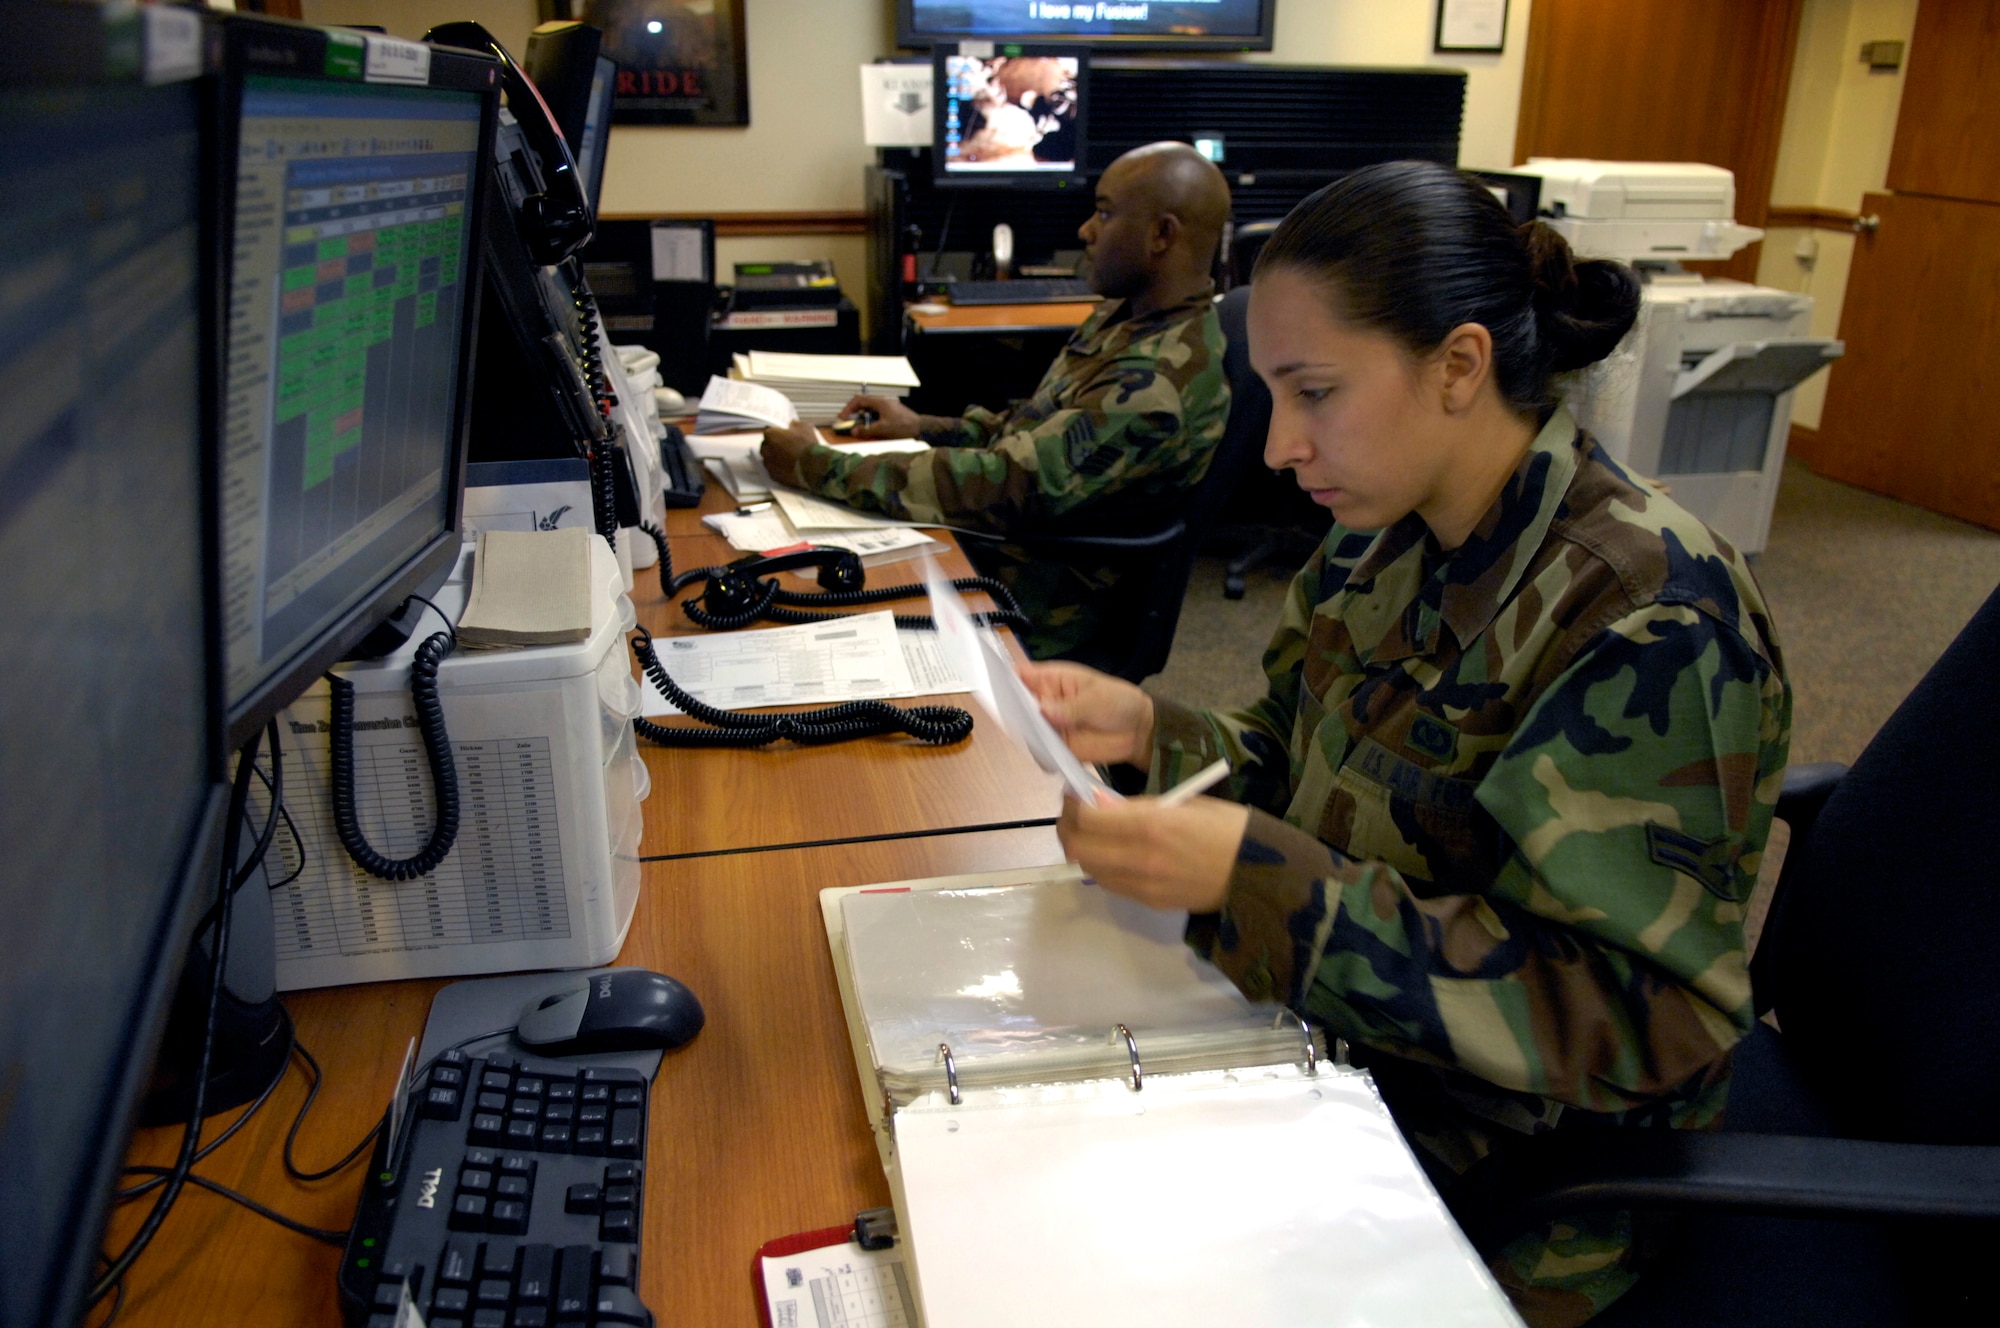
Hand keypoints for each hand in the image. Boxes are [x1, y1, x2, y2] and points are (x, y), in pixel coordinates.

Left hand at [759, 421, 821, 486]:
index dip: (777, 434)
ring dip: (775, 458)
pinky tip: (788, 468)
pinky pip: (773, 471)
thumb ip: (796, 424)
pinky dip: (778, 469)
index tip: (783, 436)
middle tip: (785, 448)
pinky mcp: (773, 476)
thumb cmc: (807, 445)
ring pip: (768, 459)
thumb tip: (792, 424)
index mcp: (771, 435)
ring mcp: (769, 463)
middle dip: (773, 446)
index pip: (768, 432)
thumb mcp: (805, 427)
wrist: (813, 467)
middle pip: (766, 446)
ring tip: (787, 459)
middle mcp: (766, 449)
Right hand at [839, 394, 919, 438]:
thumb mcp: (883, 429)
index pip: (859, 400)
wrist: (921, 429)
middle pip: (863, 404)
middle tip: (848, 422)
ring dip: (862, 418)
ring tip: (859, 427)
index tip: (842, 417)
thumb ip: (866, 430)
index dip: (848, 408)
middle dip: (854, 413)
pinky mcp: (891, 414)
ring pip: (870, 410)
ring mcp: (888, 408)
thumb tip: (854, 431)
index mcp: (879, 402)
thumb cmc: (903, 427)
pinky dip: (870, 420)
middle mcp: (883, 402)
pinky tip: (871, 429)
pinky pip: (877, 414)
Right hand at [1017, 659, 1153, 764]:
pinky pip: (1042, 755)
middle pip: (1018, 707)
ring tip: (1037, 740)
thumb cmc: (1118, 702)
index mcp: (1052, 681)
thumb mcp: (1096, 698)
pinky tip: (1051, 757)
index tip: (998, 688)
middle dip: (1014, 713)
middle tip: (1019, 719)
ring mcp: (1049, 727)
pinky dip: (1043, 757)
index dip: (1006, 680)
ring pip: (1027, 733)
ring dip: (1029, 738)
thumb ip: (1071, 707)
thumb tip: (1044, 710)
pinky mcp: (1057, 749)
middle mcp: (1044, 703)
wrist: (1137, 731)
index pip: (1022, 676)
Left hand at [1058, 794, 1248, 912]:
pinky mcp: (1151, 902)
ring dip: (1084, 850)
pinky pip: (1111, 884)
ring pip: (1090, 870)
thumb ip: (1140, 805)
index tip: (1074, 794)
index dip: (1072, 804)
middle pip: (1079, 849)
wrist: (1259, 873)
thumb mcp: (1185, 802)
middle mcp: (1141, 858)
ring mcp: (1144, 885)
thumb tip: (1100, 803)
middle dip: (1068, 829)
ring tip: (1094, 834)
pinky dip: (1104, 867)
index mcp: (1151, 824)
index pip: (1088, 818)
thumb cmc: (1228, 827)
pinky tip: (1115, 853)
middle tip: (1074, 815)